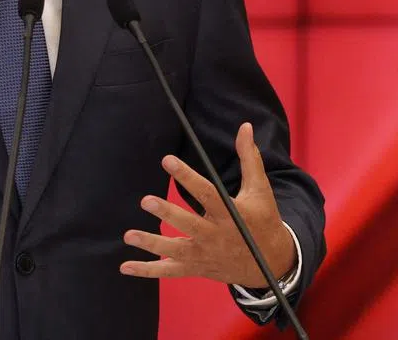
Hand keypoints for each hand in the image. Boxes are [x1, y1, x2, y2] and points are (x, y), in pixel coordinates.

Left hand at [120, 122, 294, 288]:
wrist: (272, 263)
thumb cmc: (263, 220)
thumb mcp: (259, 190)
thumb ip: (249, 158)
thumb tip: (245, 127)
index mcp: (231, 215)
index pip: (207, 193)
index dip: (187, 177)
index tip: (167, 160)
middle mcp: (216, 236)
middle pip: (189, 224)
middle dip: (167, 213)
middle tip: (146, 200)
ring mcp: (205, 254)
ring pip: (176, 250)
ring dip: (152, 243)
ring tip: (129, 235)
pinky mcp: (197, 267)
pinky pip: (170, 270)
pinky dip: (147, 270)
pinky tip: (125, 267)